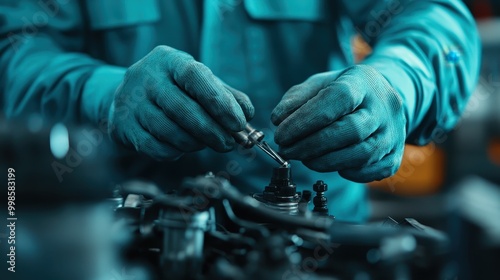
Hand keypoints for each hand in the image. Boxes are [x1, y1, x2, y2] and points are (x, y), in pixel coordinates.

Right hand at [108, 46, 253, 159]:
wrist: (128, 96)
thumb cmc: (174, 89)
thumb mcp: (199, 82)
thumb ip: (226, 96)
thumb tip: (247, 114)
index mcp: (169, 60)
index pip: (195, 77)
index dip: (219, 102)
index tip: (238, 123)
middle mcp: (146, 77)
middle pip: (183, 109)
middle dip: (212, 131)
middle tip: (229, 144)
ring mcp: (130, 102)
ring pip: (169, 131)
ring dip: (195, 143)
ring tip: (207, 144)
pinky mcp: (123, 126)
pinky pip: (155, 147)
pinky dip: (176, 152)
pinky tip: (184, 148)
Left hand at [271, 65, 405, 182]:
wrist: (381, 99)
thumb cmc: (345, 91)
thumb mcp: (319, 84)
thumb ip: (296, 99)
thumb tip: (279, 120)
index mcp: (363, 81)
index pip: (338, 98)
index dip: (306, 120)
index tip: (281, 134)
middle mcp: (385, 107)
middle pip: (350, 130)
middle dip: (311, 145)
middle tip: (287, 151)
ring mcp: (394, 133)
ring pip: (361, 154)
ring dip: (325, 162)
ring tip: (304, 158)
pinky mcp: (395, 156)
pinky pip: (371, 171)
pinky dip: (346, 172)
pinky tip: (329, 164)